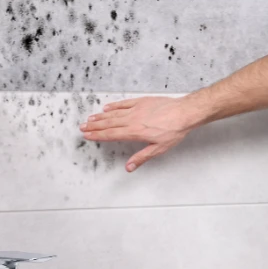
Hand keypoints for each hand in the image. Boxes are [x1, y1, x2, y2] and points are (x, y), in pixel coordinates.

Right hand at [79, 96, 197, 171]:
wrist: (184, 112)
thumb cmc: (174, 130)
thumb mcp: (159, 148)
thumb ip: (142, 157)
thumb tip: (129, 167)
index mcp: (135, 132)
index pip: (111, 134)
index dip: (98, 136)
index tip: (87, 136)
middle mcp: (133, 120)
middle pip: (109, 124)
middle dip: (95, 126)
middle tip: (83, 127)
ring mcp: (137, 109)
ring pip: (114, 113)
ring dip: (101, 117)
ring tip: (90, 118)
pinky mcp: (143, 101)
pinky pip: (125, 103)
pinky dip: (115, 106)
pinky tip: (107, 108)